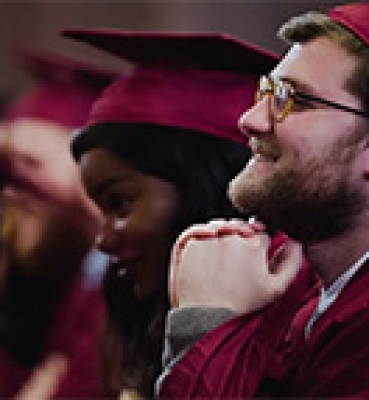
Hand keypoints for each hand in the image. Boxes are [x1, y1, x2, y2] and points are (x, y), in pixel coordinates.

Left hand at [169, 219, 301, 313]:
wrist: (206, 315)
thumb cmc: (241, 304)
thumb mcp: (276, 289)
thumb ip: (291, 262)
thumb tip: (296, 241)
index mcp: (254, 245)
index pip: (261, 235)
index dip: (259, 248)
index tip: (254, 260)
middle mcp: (232, 236)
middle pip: (241, 227)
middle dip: (242, 238)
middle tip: (237, 259)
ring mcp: (210, 238)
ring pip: (221, 226)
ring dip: (223, 234)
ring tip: (222, 256)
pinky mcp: (192, 242)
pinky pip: (201, 230)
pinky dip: (204, 235)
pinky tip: (207, 251)